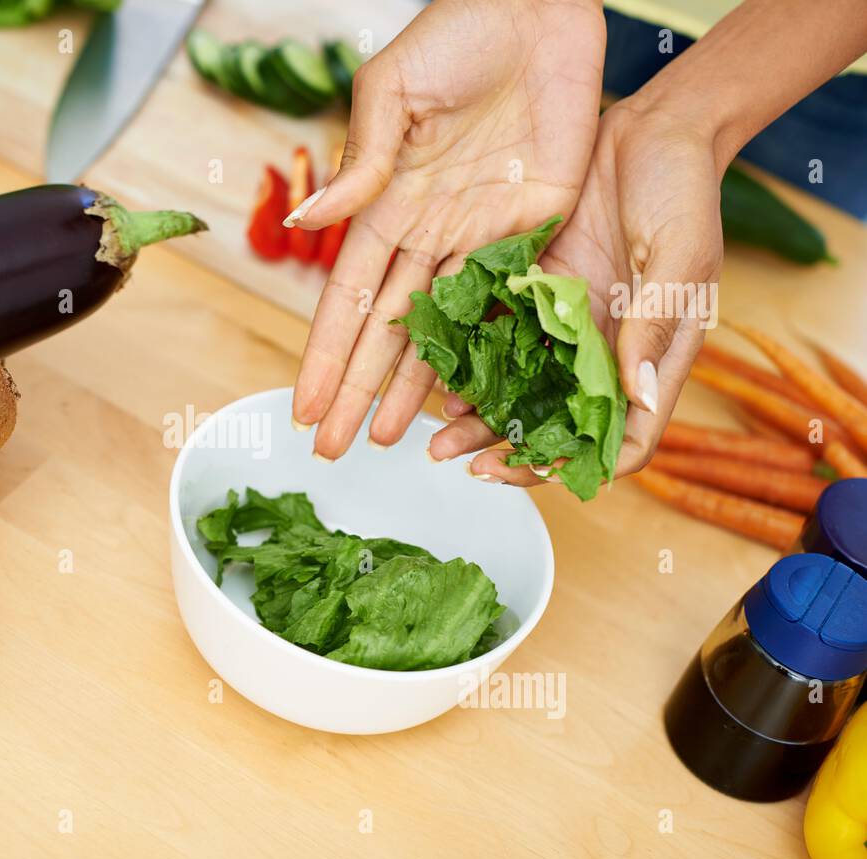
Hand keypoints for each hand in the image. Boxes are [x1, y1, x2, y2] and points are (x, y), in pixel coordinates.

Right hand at [289, 0, 605, 459]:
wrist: (538, 3)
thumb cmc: (457, 29)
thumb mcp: (392, 88)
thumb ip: (361, 161)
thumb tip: (306, 224)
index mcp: (387, 201)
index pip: (347, 297)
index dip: (324, 355)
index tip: (303, 406)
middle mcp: (430, 232)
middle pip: (386, 330)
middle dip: (357, 390)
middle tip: (334, 450)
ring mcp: (484, 236)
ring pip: (442, 332)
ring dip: (412, 387)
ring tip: (388, 441)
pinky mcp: (539, 229)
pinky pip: (510, 303)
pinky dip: (488, 350)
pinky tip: (468, 394)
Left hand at [433, 96, 723, 484]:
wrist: (650, 128)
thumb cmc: (683, 189)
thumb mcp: (680, 256)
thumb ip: (655, 323)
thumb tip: (637, 394)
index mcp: (650, 358)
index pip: (622, 439)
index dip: (579, 464)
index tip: (531, 469)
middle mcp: (602, 351)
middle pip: (554, 424)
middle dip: (507, 449)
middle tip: (455, 459)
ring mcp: (563, 324)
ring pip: (516, 388)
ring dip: (477, 413)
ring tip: (436, 429)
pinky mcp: (530, 290)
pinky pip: (494, 335)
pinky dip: (467, 357)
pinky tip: (435, 370)